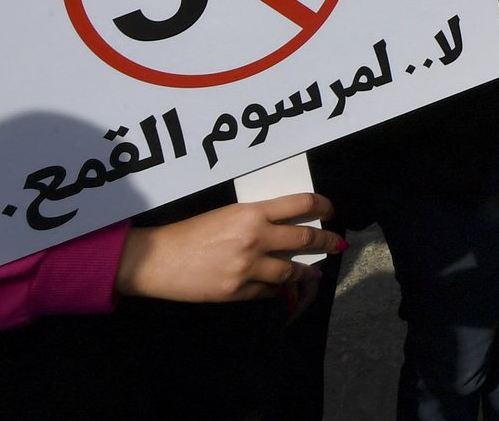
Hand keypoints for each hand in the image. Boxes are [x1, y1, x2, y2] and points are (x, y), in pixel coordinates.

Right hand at [114, 193, 341, 302]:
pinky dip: (280, 289)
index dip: (321, 206)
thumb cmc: (191, 231)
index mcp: (251, 213)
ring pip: (292, 271)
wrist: (161, 259)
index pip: (299, 205)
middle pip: (304, 239)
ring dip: (308, 271)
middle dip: (326, 241)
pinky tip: (284, 287)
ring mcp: (249, 269)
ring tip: (315, 271)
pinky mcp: (240, 293)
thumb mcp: (227, 213)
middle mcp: (255, 239)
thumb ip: (256, 219)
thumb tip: (285, 225)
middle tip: (337, 242)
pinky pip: (271, 292)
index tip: (330, 210)